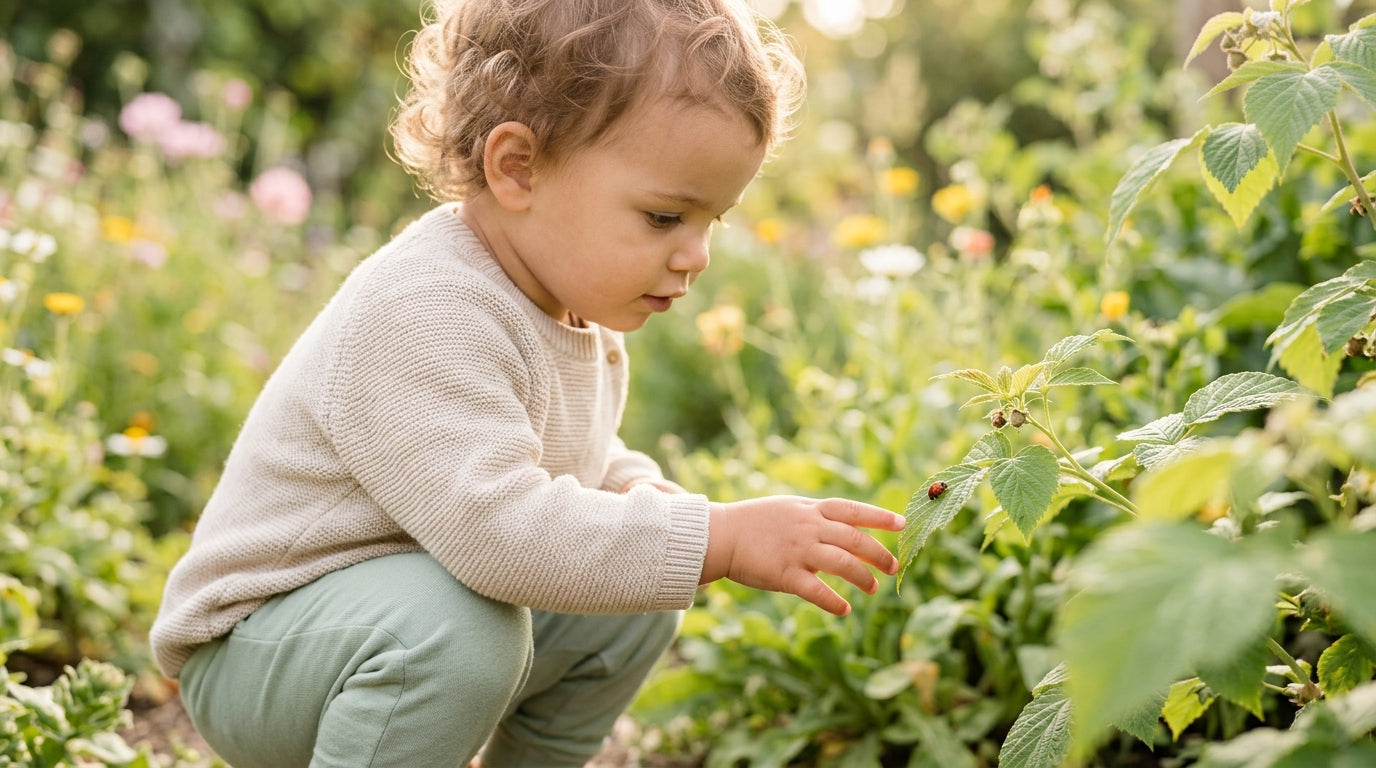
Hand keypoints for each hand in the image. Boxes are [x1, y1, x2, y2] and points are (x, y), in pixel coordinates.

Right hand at [700, 496, 904, 615]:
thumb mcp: (788, 509)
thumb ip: (816, 517)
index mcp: (810, 510)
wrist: (719, 535)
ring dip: (863, 577)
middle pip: (854, 539)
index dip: (879, 516)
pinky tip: (845, 609)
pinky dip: (833, 601)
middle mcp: (808, 528)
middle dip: (878, 553)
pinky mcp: (784, 574)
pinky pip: (816, 590)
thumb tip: (847, 530)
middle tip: (894, 567)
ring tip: (873, 588)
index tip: (902, 524)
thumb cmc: (754, 522)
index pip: (852, 510)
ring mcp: (797, 550)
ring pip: (842, 563)